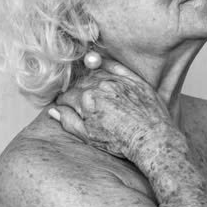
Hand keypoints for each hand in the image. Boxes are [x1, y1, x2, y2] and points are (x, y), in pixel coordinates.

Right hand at [50, 59, 176, 160]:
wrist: (153, 140)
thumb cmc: (122, 142)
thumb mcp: (90, 137)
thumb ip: (69, 122)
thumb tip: (53, 111)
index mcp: (87, 100)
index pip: (67, 96)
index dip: (63, 102)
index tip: (64, 106)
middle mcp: (102, 86)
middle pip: (80, 83)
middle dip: (75, 91)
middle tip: (75, 99)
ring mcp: (119, 81)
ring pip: (96, 73)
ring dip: (88, 78)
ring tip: (86, 87)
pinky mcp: (134, 80)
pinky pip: (116, 66)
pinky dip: (106, 64)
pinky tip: (100, 64)